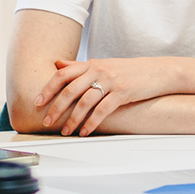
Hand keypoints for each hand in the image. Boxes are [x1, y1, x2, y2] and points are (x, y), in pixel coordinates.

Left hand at [33, 57, 182, 135]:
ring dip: (73, 119)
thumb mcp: (102, 64)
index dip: (48, 88)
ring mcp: (110, 81)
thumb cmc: (128, 70)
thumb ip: (79, 66)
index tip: (37, 102)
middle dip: (56, 107)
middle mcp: (98, 70)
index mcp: (91, 64)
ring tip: (66, 131)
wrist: (156, 71)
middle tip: (47, 121)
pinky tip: (85, 131)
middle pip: (70, 90)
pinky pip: (102, 110)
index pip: (63, 74)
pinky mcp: (122, 93)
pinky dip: (91, 123)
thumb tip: (58, 65)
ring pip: (85, 102)